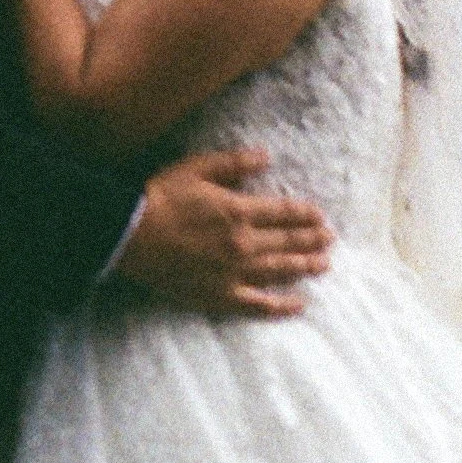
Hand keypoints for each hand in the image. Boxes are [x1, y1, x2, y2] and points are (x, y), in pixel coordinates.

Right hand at [112, 147, 332, 318]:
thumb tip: (266, 156)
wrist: (131, 236)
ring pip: (279, 271)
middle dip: (311, 239)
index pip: (282, 212)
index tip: (321, 215)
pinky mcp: (220, 296)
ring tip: (324, 264)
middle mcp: (243, 244)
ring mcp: (234, 273)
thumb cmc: (162, 197)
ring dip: (304, 267)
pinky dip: (281, 306)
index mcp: (239, 210)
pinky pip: (258, 304)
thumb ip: (234, 163)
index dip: (304, 214)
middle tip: (330, 239)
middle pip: (286, 242)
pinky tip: (298, 305)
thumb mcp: (198, 168)